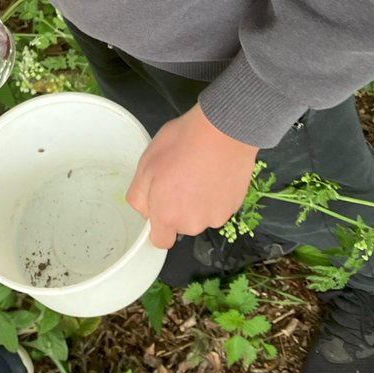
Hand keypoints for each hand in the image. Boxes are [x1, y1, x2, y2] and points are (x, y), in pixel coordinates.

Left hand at [126, 103, 258, 247]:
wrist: (222, 132)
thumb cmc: (180, 145)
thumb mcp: (145, 165)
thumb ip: (139, 196)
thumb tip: (145, 211)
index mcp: (168, 216)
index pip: (161, 241)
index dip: (158, 225)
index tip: (160, 205)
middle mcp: (193, 223)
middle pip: (181, 224)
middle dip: (177, 207)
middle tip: (178, 177)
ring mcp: (217, 216)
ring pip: (201, 214)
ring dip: (198, 201)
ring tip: (198, 172)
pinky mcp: (235, 205)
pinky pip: (219, 205)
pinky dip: (215, 194)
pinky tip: (214, 172)